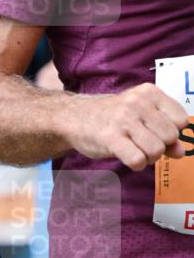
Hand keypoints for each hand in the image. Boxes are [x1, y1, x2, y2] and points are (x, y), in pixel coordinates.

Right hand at [65, 83, 187, 170]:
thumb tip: (181, 152)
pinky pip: (137, 160)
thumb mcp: (142, 117)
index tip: (157, 133)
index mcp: (150, 93)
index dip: (172, 132)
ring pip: (156, 150)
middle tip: (145, 145)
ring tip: (136, 151)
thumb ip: (164, 132)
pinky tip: (128, 158)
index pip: (181, 119)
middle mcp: (138, 103)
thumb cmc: (113, 117)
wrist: (76, 117)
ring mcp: (123, 120)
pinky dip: (137, 165)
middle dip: (161, 147)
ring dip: (149, 158)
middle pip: (170, 137)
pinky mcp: (110, 138)